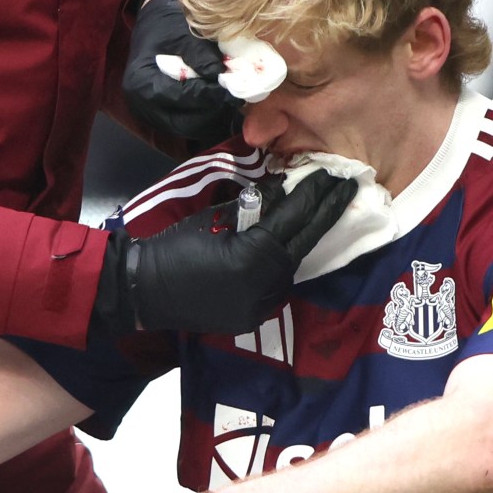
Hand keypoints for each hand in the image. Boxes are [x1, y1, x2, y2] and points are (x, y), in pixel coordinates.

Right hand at [122, 0, 242, 147]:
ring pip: (189, 128)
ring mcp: (152, 115)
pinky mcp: (163, 118)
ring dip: (213, 118)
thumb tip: (219, 75)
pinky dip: (207, 119)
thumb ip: (200, 54)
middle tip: (237, 98)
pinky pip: (188, 126)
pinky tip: (221, 105)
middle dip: (214, 111)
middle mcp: (142, 105)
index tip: (233, 90)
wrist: (154, 25)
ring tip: (231, 100)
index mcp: (142, 82)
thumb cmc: (166, 25)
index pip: (181, 98)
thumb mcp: (182, 32)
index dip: (209, 96)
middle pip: (185, 122)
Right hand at [131, 170, 356, 333]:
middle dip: (325, 214)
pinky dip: (284, 262)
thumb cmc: (176, 245)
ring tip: (320, 212)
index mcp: (254, 256)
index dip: (315, 195)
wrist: (146, 290)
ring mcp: (262, 305)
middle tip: (346, 188)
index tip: (333, 175)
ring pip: (293, 264)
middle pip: (304, 243)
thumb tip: (284, 190)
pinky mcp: (254, 317)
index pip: (295, 219)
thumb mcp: (217, 218)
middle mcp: (265, 284)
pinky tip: (291, 244)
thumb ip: (254, 208)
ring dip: (304, 239)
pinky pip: (278, 284)